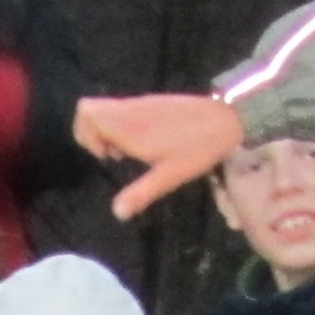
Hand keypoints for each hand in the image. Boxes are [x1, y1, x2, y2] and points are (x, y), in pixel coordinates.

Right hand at [75, 94, 245, 220]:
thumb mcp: (169, 176)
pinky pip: (123, 109)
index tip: (107, 157)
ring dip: (107, 130)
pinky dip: (122, 124)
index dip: (86, 136)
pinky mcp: (152, 101)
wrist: (227, 118)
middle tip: (113, 155)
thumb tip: (116, 213)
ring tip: (129, 151)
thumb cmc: (197, 148)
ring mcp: (141, 103)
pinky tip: (144, 142)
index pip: (87, 115)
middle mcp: (130, 110)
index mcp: (129, 126)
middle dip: (90, 133)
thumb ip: (140, 193)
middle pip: (89, 108)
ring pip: (106, 108)